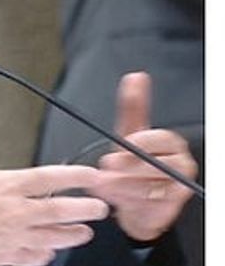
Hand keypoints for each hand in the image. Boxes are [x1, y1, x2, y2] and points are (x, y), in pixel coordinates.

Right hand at [0, 104, 109, 265]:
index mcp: (4, 187)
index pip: (48, 178)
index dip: (75, 176)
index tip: (91, 175)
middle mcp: (13, 213)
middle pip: (59, 211)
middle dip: (85, 209)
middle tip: (100, 207)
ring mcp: (11, 238)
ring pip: (52, 237)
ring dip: (72, 234)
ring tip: (84, 231)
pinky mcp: (5, 259)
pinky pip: (34, 258)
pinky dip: (46, 255)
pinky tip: (50, 252)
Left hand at [89, 72, 197, 240]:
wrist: (134, 199)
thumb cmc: (131, 162)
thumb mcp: (127, 132)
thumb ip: (132, 106)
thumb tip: (135, 76)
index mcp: (170, 142)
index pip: (161, 138)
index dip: (140, 143)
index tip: (122, 145)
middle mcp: (180, 163)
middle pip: (156, 164)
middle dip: (127, 167)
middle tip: (107, 167)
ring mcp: (178, 187)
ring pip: (150, 186)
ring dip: (122, 185)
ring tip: (105, 183)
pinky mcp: (172, 207)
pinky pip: (150, 205)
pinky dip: (129, 202)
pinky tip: (117, 198)